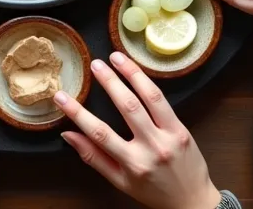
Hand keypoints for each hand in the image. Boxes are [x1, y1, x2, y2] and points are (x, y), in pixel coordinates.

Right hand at [55, 53, 220, 208]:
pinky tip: (137, 71)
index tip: (61, 96)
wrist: (192, 200)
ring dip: (132, 74)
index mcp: (133, 163)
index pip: (99, 133)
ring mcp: (169, 136)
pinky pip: (163, 101)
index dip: (77, 113)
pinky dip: (149, 83)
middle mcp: (152, 147)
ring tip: (116, 57)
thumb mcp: (119, 181)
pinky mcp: (181, 129)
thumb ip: (94, 157)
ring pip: (149, 98)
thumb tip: (69, 135)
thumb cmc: (153, 191)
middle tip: (94, 64)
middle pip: (128, 108)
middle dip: (109, 82)